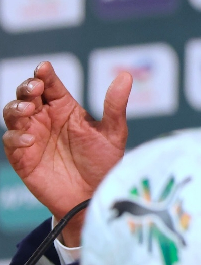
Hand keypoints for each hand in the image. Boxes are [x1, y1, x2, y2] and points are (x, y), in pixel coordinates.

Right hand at [2, 62, 131, 246]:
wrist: (94, 195)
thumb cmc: (103, 163)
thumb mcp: (113, 133)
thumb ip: (115, 106)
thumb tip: (126, 76)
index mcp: (65, 108)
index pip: (50, 84)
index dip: (44, 74)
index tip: (44, 68)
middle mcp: (46, 118)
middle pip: (27, 94)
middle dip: (27, 87)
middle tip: (35, 88)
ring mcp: (32, 136)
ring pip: (13, 114)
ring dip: (16, 108)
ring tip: (29, 109)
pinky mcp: (23, 157)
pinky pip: (11, 142)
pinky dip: (16, 137)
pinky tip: (29, 139)